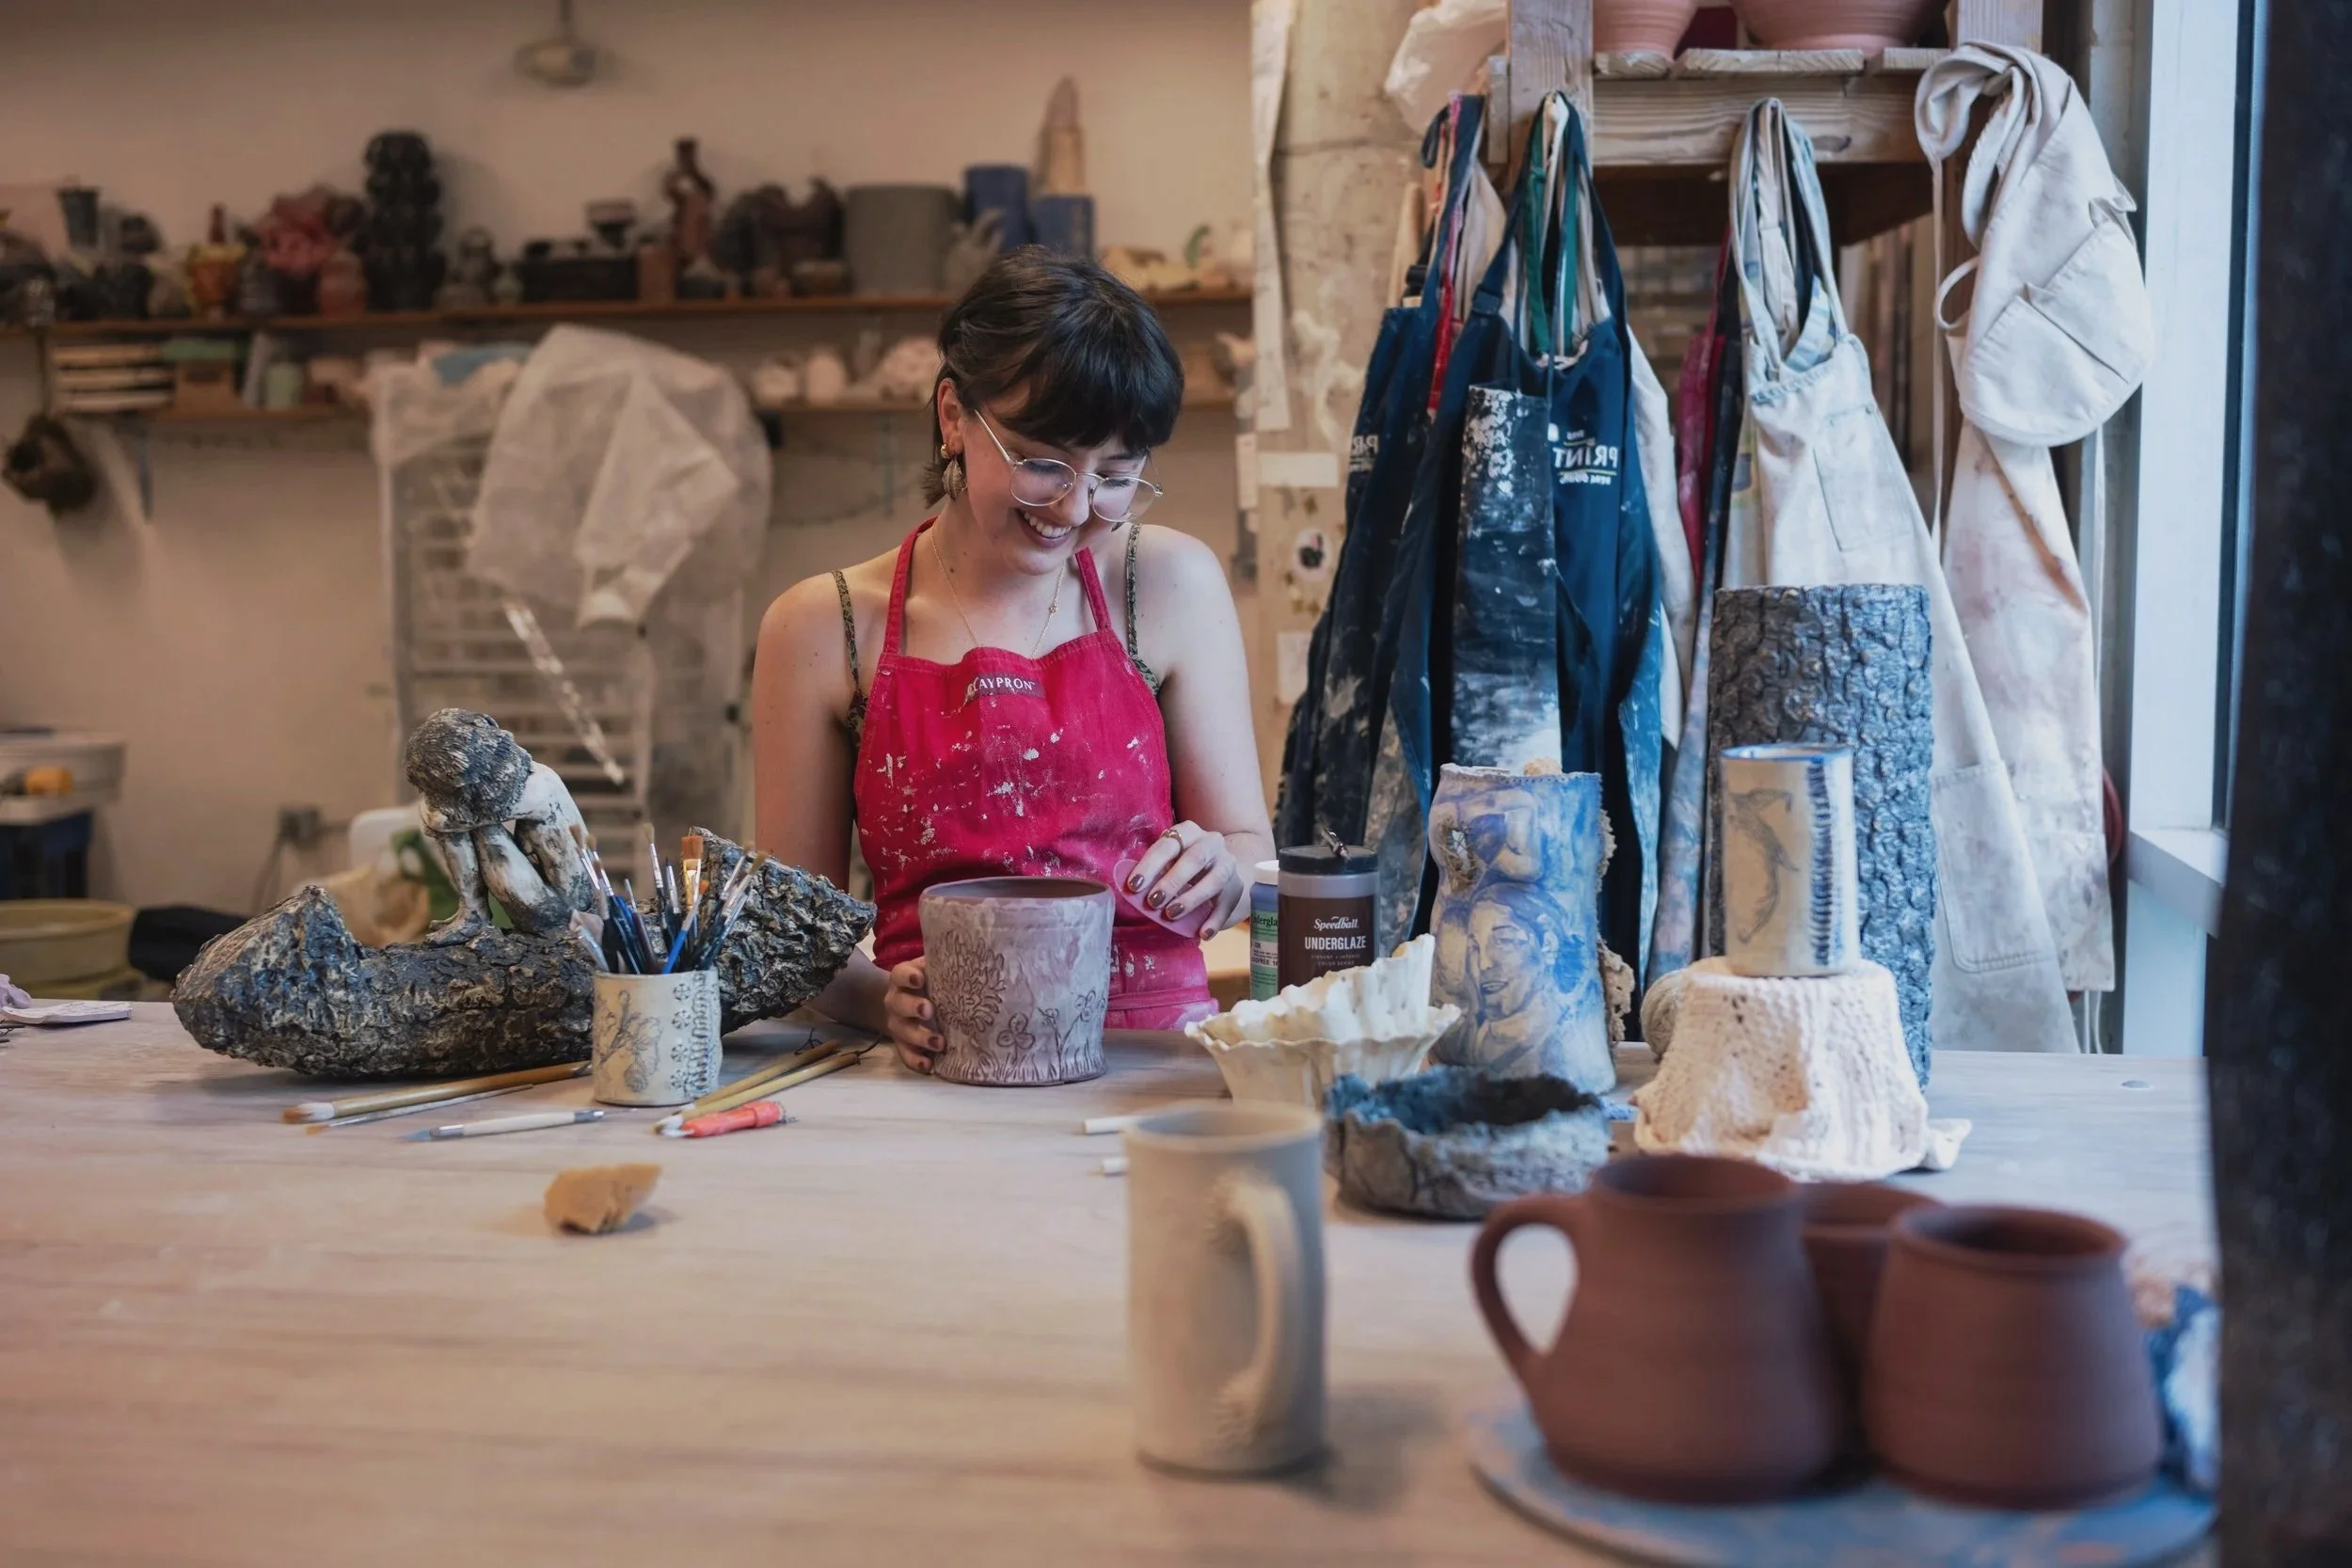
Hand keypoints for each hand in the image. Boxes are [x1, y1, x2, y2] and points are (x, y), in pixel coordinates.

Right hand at [882, 956, 942, 1072]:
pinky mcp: (902, 1043)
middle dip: (913, 1007)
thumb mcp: (933, 970)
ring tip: (938, 1043)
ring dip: (919, 1037)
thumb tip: (979, 957)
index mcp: (903, 980)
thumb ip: (946, 966)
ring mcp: (897, 1024)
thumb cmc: (929, 983)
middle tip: (929, 1010)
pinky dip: (916, 1060)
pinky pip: (905, 1054)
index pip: (900, 974)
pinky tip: (928, 1065)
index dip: (908, 977)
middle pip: (899, 1004)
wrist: (907, 1002)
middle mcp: (896, 1000)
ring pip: (902, 1031)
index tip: (919, 979)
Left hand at [1125, 821, 1248, 932]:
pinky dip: (1214, 920)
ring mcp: (1227, 864)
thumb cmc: (1183, 866)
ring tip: (1172, 915)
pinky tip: (1203, 934)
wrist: (1221, 869)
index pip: (1167, 845)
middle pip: (1194, 859)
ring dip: (1191, 899)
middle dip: (1171, 882)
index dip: (1150, 865)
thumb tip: (1130, 891)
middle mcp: (1211, 843)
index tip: (1134, 886)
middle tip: (1153, 902)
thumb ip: (1153, 873)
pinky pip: (1227, 904)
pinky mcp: (1237, 887)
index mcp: (1188, 832)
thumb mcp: (1169, 862)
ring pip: (1214, 880)